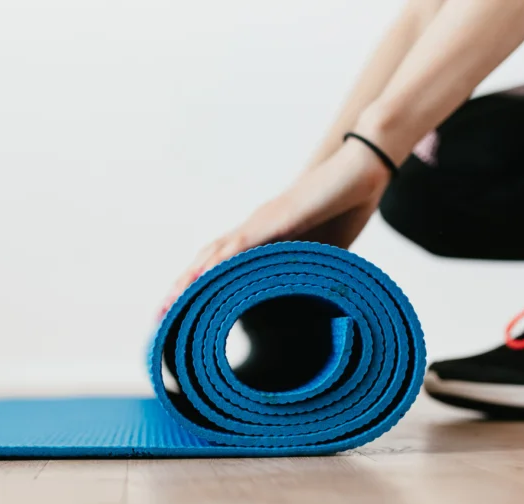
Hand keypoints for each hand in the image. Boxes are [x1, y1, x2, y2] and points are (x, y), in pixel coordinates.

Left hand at [162, 140, 390, 312]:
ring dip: (190, 278)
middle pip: (207, 261)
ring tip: (169, 303)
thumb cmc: (346, 206)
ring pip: (215, 254)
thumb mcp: (325, 253)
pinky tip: (201, 278)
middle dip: (182, 288)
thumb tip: (309, 307)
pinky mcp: (276, 219)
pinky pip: (240, 243)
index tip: (180, 312)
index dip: (199, 288)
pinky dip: (219, 262)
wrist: (363, 168)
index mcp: (263, 239)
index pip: (221, 267)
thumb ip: (309, 274)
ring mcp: (261, 223)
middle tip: (160, 315)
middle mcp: (254, 229)